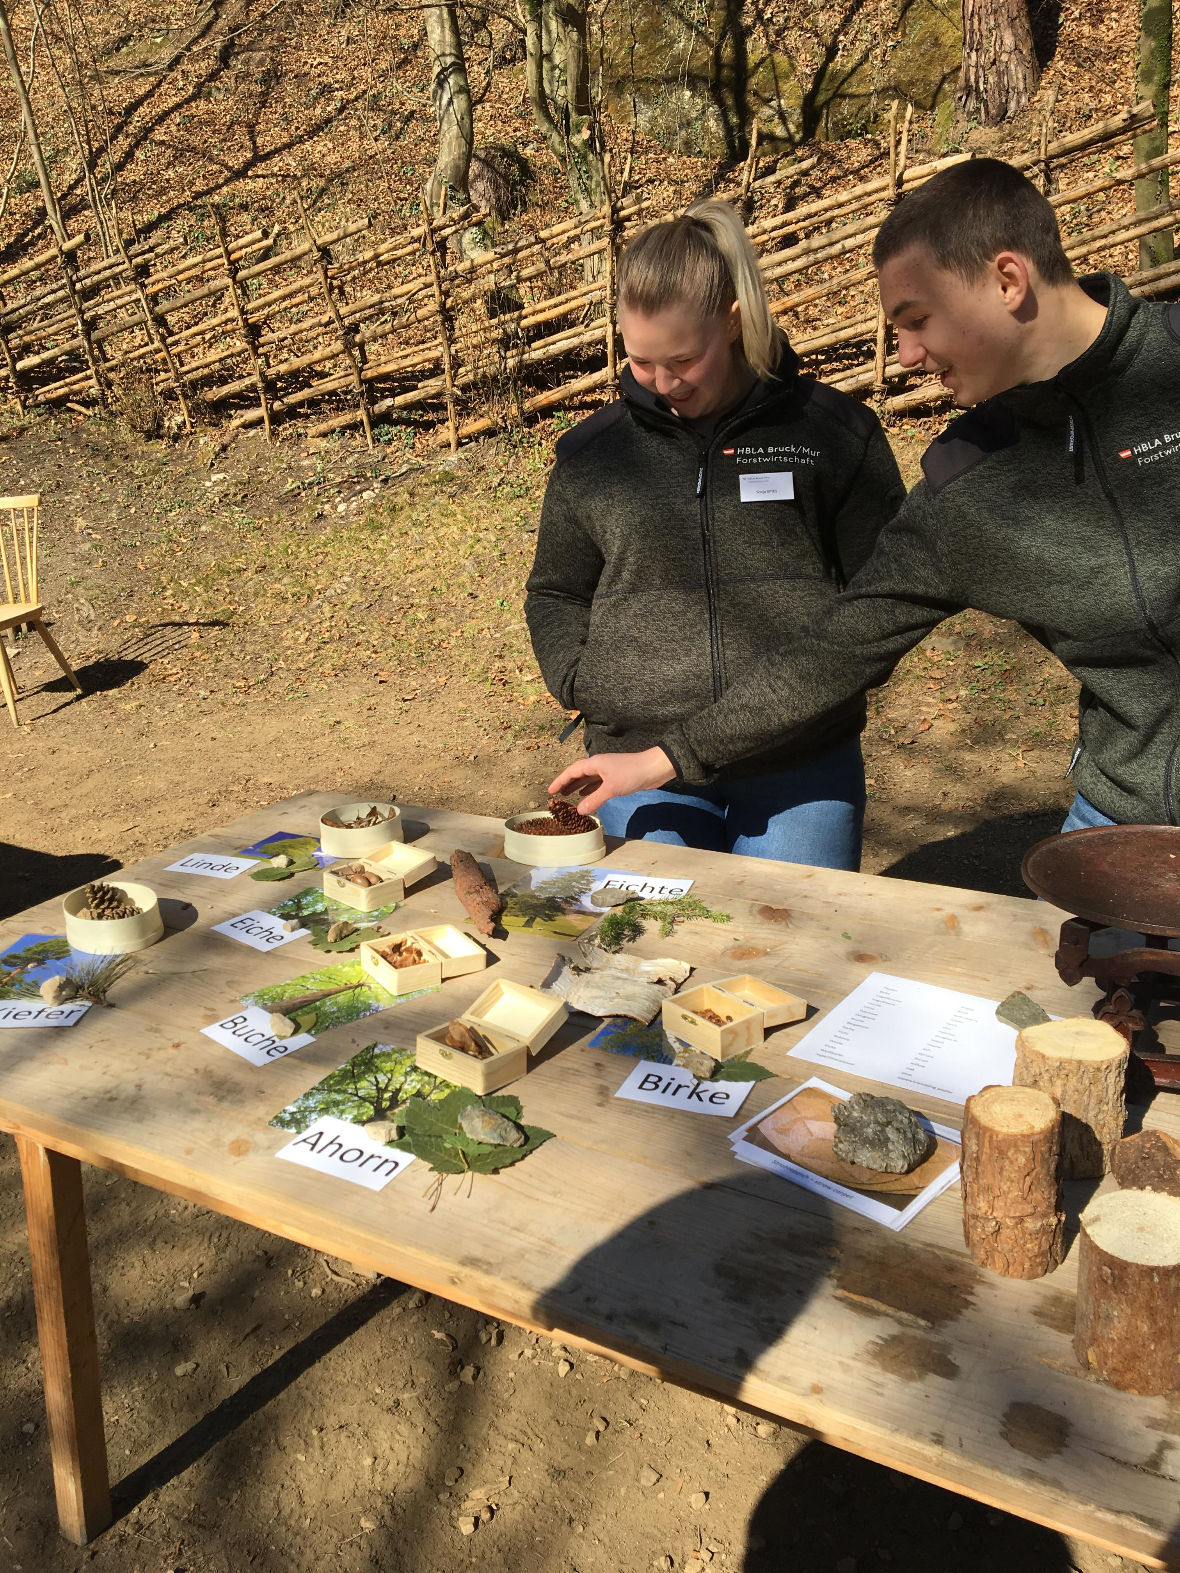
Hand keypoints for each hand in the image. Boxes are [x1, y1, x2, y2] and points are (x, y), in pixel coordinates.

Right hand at [549, 746, 675, 816]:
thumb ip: (595, 799)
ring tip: (568, 796)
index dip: (560, 781)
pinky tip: (586, 796)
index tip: (551, 790)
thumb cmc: (632, 774)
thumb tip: (579, 811)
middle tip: (557, 794)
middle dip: (567, 783)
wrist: (654, 769)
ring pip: (588, 779)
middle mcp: (599, 765)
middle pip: (578, 774)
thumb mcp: (611, 788)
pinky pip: (597, 784)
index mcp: (595, 763)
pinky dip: (590, 790)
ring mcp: (608, 771)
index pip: (572, 771)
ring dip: (578, 787)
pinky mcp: (616, 778)